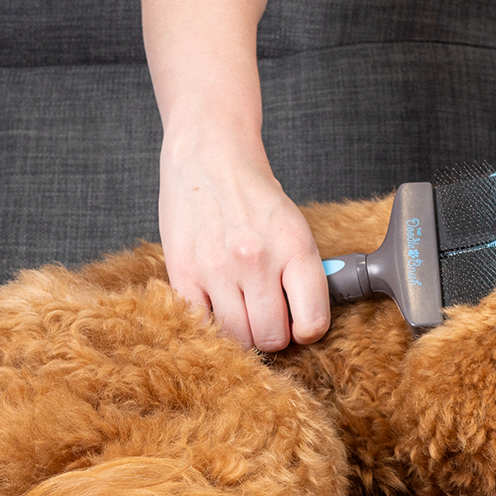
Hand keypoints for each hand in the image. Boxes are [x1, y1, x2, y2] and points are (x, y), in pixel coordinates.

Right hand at [159, 142, 329, 350]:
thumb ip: (303, 276)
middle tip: (268, 316)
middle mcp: (257, 260)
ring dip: (244, 332)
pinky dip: (212, 323)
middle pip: (272, 338)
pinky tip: (218, 304)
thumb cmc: (255, 198)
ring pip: (238, 338)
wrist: (209, 157)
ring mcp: (217, 269)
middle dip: (273, 334)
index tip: (300, 326)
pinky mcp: (183, 273)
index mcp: (295, 248)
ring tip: (243, 309)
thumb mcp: (295, 229)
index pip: (312, 322)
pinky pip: (202, 325)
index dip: (307, 331)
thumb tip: (308, 323)